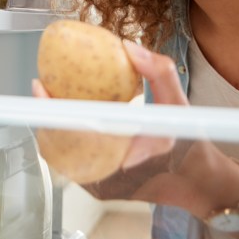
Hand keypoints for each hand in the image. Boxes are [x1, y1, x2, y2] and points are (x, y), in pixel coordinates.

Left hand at [32, 41, 238, 217]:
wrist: (197, 186)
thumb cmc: (189, 148)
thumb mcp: (181, 104)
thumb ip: (159, 72)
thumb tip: (128, 47)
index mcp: (128, 156)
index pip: (75, 132)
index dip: (52, 109)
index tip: (41, 88)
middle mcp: (108, 177)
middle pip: (60, 144)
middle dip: (47, 113)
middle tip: (43, 88)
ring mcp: (99, 188)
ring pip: (62, 155)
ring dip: (54, 126)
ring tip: (51, 101)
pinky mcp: (97, 192)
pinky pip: (72, 163)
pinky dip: (67, 140)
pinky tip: (68, 120)